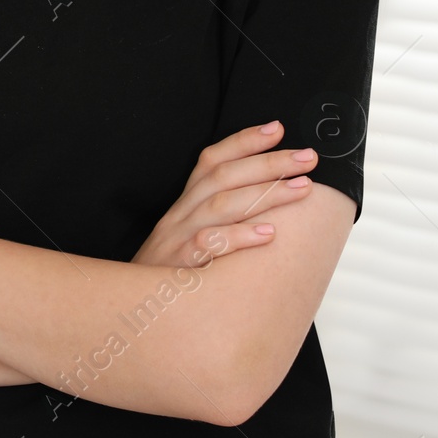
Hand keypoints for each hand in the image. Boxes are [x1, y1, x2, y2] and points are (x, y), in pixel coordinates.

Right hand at [132, 120, 318, 268]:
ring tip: (302, 188)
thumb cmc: (169, 275)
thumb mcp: (188, 239)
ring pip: (220, 205)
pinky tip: (267, 234)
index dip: (243, 142)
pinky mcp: (178, 266)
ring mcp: (177, 239)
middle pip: (223, 177)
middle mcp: (180, 215)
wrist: (129, 309)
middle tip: (308, 158)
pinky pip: (207, 245)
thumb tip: (267, 204)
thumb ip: (219, 220)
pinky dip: (239, 236)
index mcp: (185, 205)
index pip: (211, 161)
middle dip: (268, 162)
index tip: (277, 128)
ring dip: (265, 193)